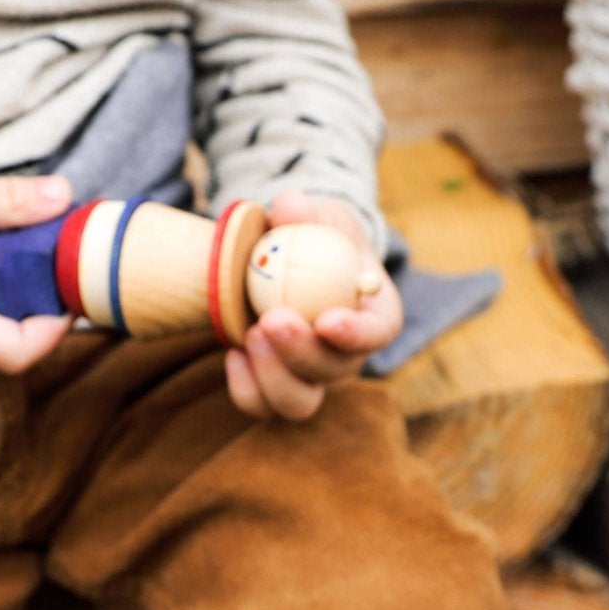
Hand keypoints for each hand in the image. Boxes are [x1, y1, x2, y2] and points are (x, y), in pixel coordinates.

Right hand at [0, 159, 74, 373]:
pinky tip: (14, 270)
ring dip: (26, 314)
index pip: (16, 353)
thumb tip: (64, 197)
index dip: (56, 329)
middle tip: (66, 271)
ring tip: (44, 266)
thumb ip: (5, 202)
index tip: (71, 286)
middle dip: (46, 319)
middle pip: (11, 355)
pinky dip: (4, 308)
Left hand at [225, 190, 401, 422]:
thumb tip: (289, 205)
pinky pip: (262, 405)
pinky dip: (244, 387)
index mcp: (375, 313)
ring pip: (300, 402)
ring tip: (249, 336)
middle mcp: (348, 355)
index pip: (378, 333)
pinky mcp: (276, 385)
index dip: (357, 334)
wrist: (288, 263)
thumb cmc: (314, 237)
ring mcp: (312, 377)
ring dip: (273, 377)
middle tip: (272, 320)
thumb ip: (304, 213)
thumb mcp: (316, 216)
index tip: (327, 320)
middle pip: (335, 371)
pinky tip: (230, 353)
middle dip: (302, 353)